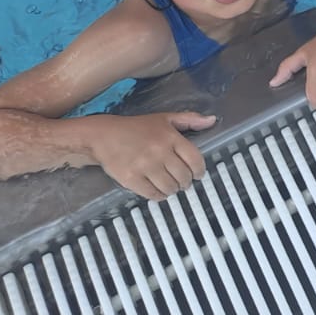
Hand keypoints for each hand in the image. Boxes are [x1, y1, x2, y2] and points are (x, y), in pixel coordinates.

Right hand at [90, 111, 213, 199]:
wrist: (103, 136)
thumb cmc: (136, 127)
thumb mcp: (164, 118)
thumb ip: (190, 119)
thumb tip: (212, 120)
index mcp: (170, 137)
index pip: (195, 159)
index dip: (200, 170)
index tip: (198, 174)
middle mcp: (159, 152)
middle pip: (183, 176)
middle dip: (186, 181)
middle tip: (183, 181)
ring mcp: (145, 166)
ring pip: (170, 187)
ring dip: (174, 189)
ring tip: (171, 185)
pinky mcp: (132, 179)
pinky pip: (154, 194)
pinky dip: (160, 196)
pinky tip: (159, 190)